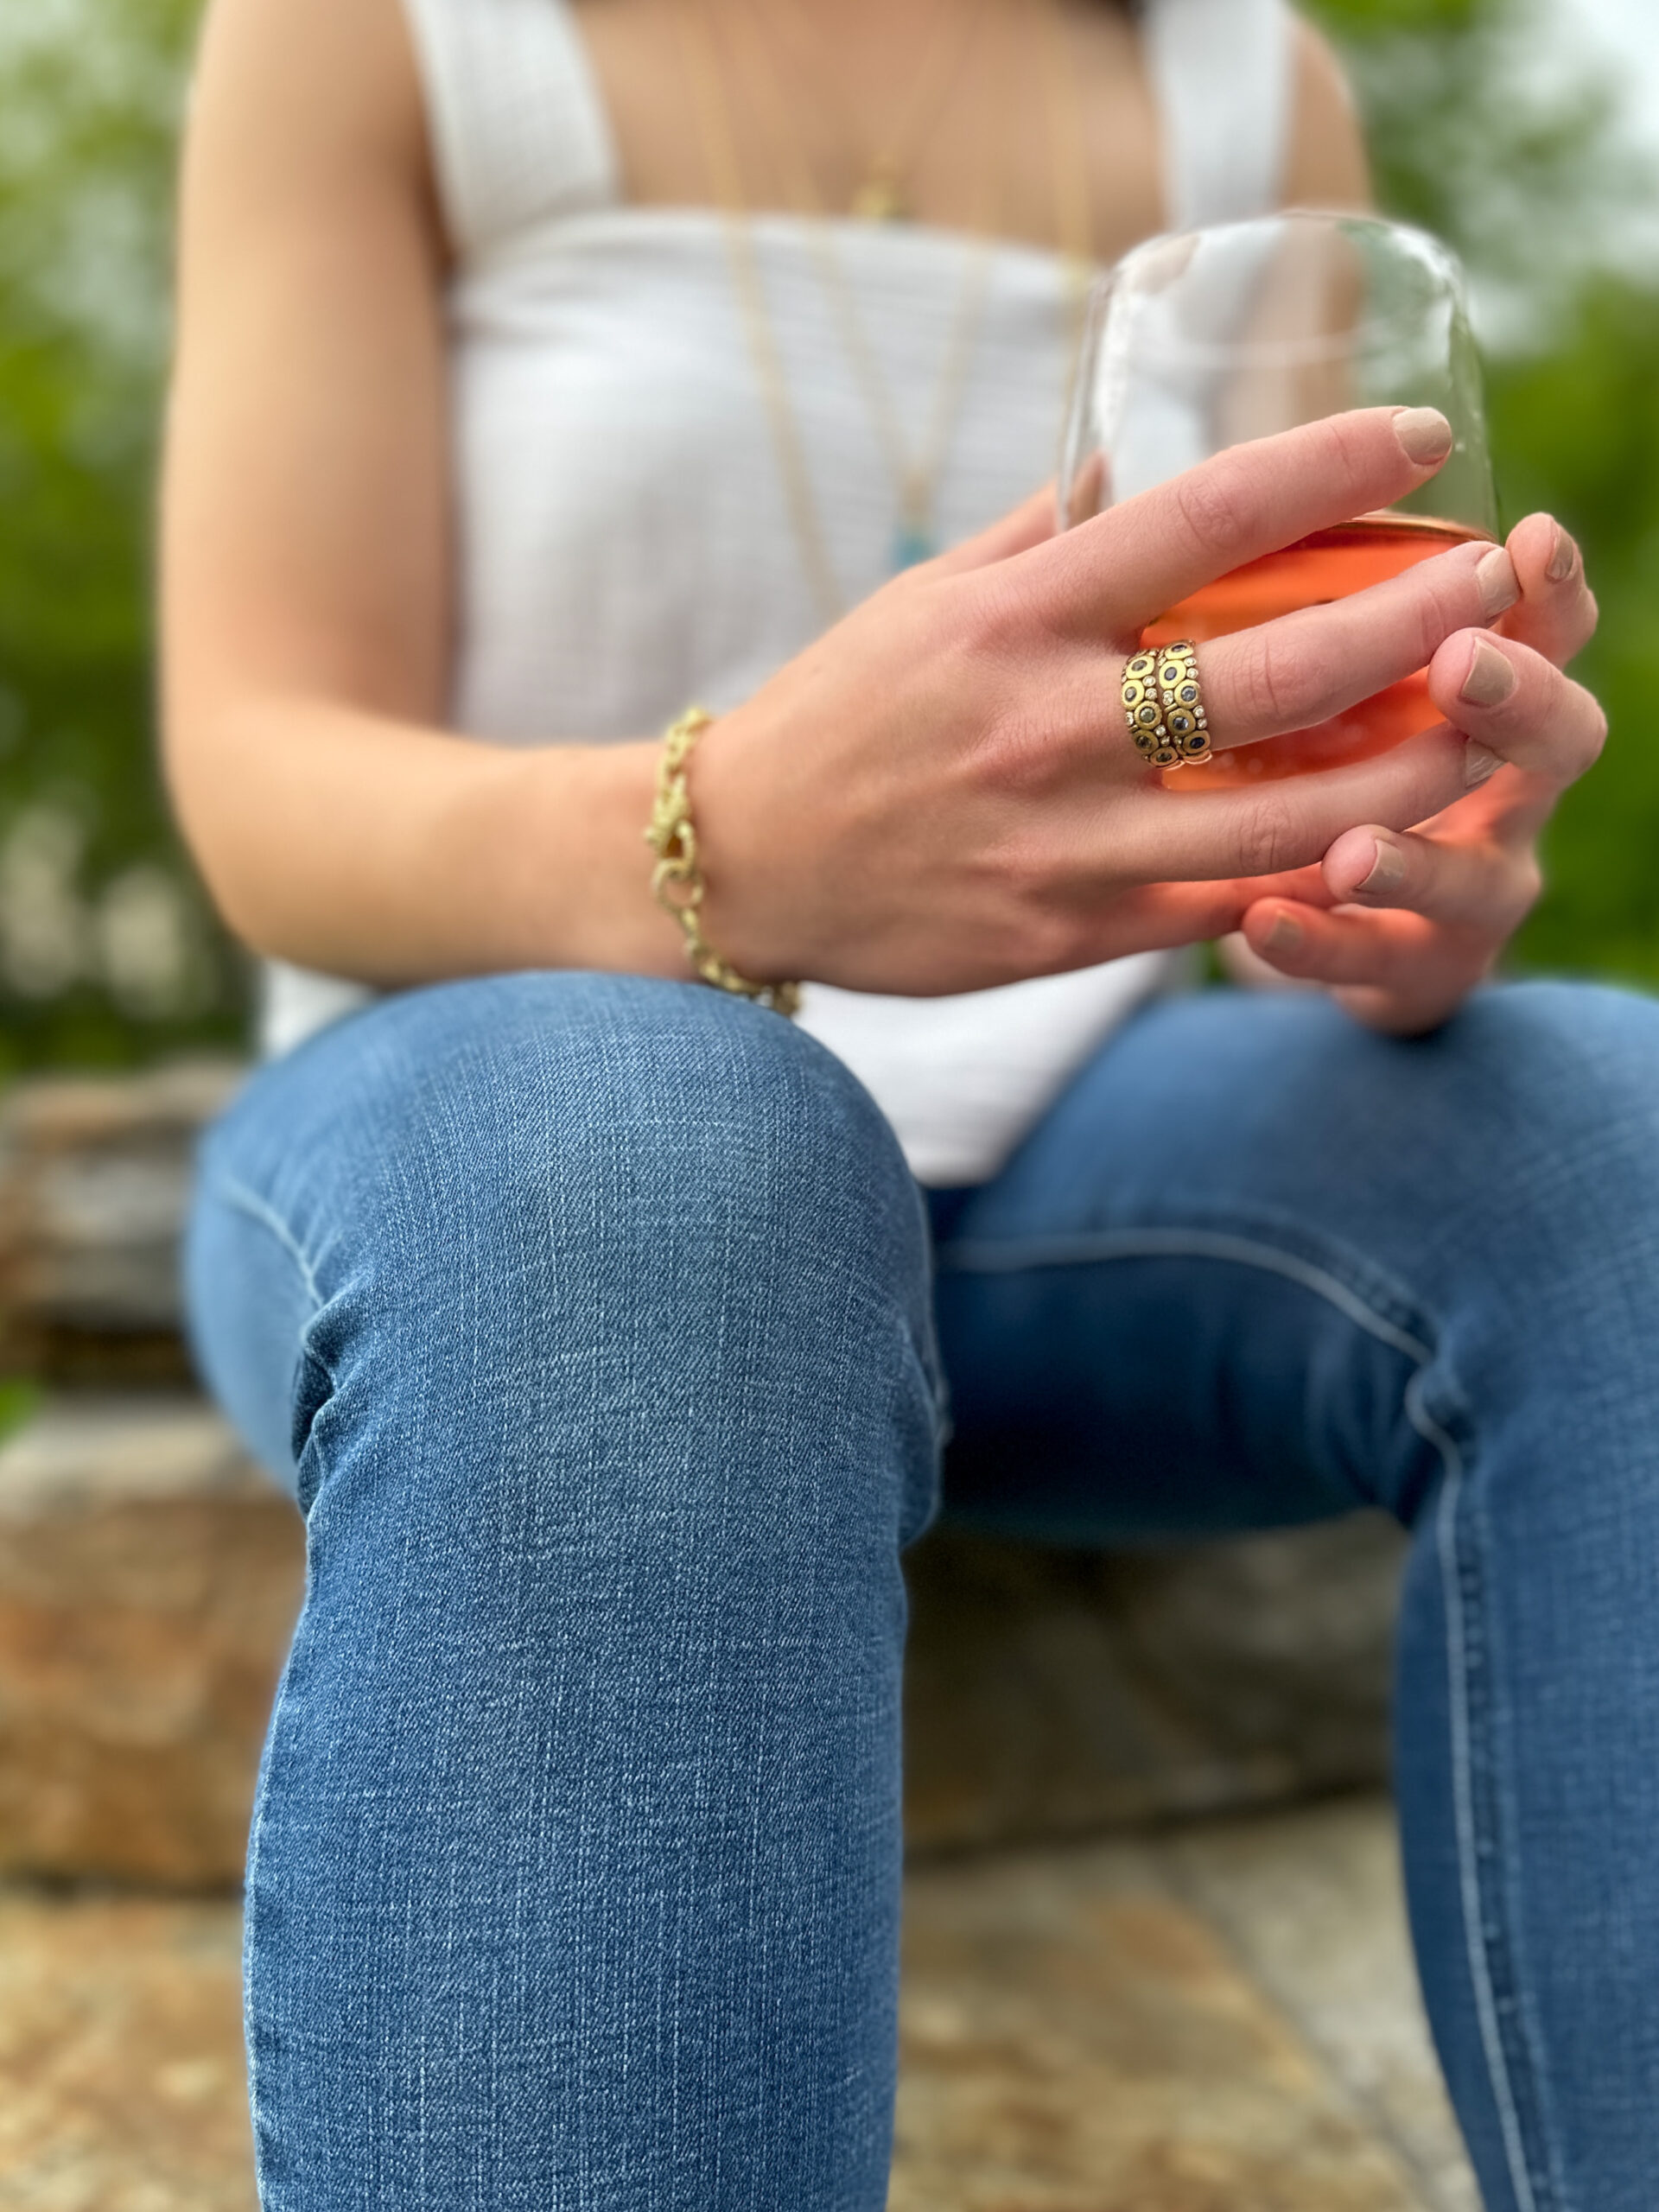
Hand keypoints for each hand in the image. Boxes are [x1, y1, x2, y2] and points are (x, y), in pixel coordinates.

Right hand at [694, 407, 1516, 997]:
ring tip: (1477, 733)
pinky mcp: (1060, 935)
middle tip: (1495, 586)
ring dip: (1401, 775)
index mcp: (1014, 617)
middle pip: (1274, 672)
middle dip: (1413, 624)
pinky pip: (1213, 909)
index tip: (1422, 437)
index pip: (1202, 517)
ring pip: (1274, 820)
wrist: (739, 861)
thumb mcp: (926, 599)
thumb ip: (1037, 533)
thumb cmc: (840, 713)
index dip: (1330, 466)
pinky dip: (1300, 878)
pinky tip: (1367, 845)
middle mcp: (1045, 726)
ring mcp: (1058, 842)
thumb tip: (1127, 462)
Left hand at [1234, 511, 1603, 1031]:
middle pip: (1551, 736)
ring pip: (1470, 873)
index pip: (1538, 618)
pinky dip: (1319, 944)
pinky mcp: (1409, 965)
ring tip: (1352, 848)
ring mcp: (1466, 882)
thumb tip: (1108, 465)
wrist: (1358, 912)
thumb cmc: (1319, 733)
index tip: (1528, 538)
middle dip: (1509, 698)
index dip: (1548, 583)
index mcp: (1481, 672)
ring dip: (1409, 852)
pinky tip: (1260, 927)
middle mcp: (1499, 775)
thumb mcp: (1308, 656)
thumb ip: (1257, 568)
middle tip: (1459, 664)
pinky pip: (1377, 962)